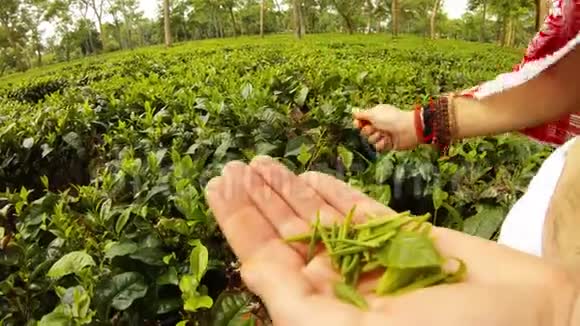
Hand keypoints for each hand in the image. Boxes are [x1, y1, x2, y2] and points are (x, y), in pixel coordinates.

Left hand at [205, 156, 577, 325]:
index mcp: (322, 310)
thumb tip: (249, 269)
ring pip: (317, 217)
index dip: (238, 221)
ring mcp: (370, 258)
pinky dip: (332, 191)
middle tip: (233, 165)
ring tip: (261, 161)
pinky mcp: (401, 238)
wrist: (530, 319)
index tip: (217, 184)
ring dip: (288, 189)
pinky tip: (310, 174)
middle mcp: (341, 284)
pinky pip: (358, 210)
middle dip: (258, 199)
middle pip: (286, 233)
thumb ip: (296, 302)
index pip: (266, 258)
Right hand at [353, 104, 418, 150]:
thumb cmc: (391, 119)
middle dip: (369, 130)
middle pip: (364, 131)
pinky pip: (378, 147)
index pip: (361, 120)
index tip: (357, 124)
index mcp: (376, 114)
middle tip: (376, 127)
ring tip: (385, 134)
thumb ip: (362, 114)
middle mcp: (378, 124)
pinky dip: (382, 144)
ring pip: (370, 140)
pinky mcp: (387, 144)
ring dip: (376, 137)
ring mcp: (383, 134)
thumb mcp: (374, 113)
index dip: (358, 123)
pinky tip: (388, 140)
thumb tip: (353, 111)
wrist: (408, 130)